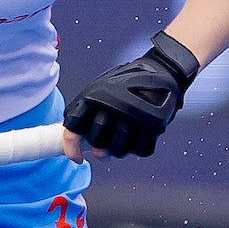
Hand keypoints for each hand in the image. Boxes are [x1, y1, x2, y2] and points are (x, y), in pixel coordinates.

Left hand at [63, 32, 198, 158]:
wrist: (162, 70)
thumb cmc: (126, 83)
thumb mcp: (99, 88)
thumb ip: (84, 110)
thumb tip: (66, 136)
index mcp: (94, 95)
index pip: (74, 127)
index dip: (71, 147)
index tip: (76, 158)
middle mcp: (112, 104)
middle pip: (97, 141)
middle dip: (98, 150)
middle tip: (103, 150)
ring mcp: (134, 114)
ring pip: (118, 149)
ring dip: (118, 151)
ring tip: (121, 143)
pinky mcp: (154, 123)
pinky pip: (141, 149)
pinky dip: (138, 149)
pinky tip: (138, 138)